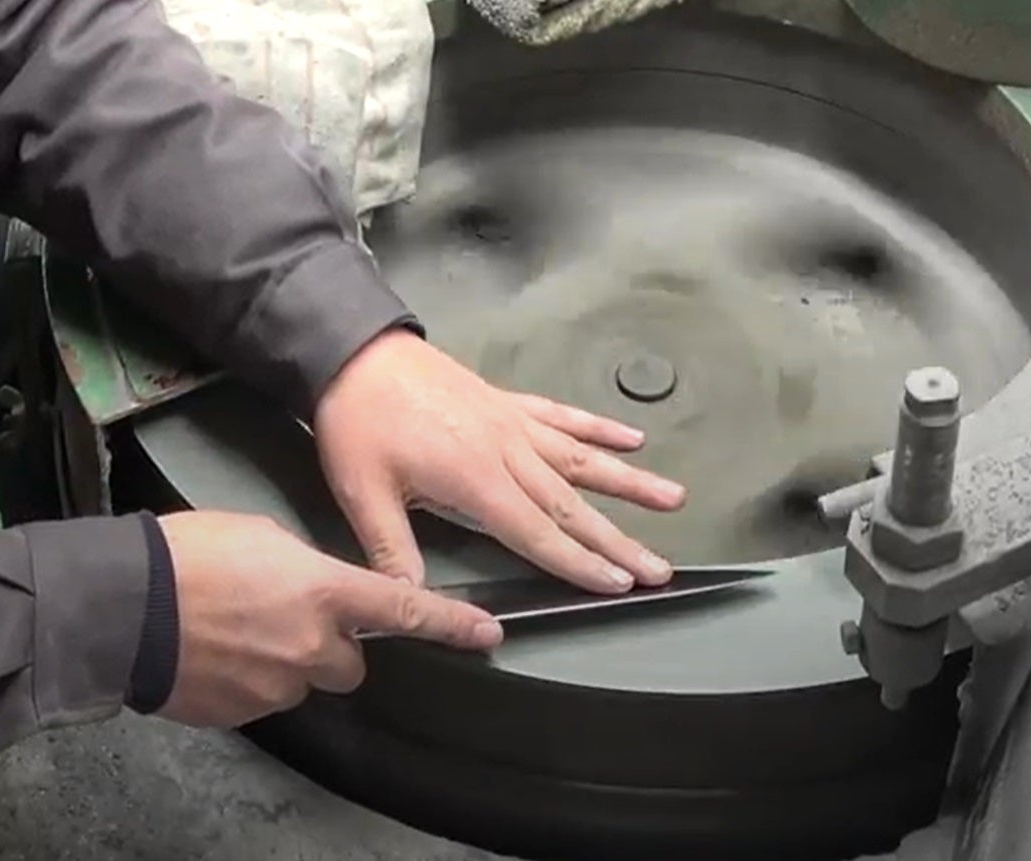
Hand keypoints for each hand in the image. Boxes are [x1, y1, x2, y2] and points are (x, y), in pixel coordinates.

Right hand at [156, 511, 500, 726]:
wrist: (121, 604)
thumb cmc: (189, 554)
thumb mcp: (263, 538)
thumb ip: (306, 568)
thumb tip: (312, 588)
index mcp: (326, 593)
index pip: (404, 610)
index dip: (451, 624)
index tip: (488, 634)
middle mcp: (313, 645)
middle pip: (351, 662)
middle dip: (331, 645)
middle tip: (287, 617)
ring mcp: (278, 684)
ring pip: (305, 681)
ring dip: (287, 663)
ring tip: (238, 631)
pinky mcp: (244, 713)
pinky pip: (264, 698)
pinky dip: (250, 680)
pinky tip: (218, 652)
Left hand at [313, 329, 686, 592]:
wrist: (355, 351)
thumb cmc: (358, 423)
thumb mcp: (363, 492)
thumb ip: (393, 550)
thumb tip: (411, 604)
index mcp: (476, 479)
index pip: (538, 532)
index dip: (579, 562)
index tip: (619, 584)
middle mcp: (508, 452)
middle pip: (572, 505)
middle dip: (619, 540)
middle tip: (660, 567)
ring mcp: (515, 424)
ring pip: (584, 459)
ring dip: (631, 483)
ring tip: (675, 499)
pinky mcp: (510, 402)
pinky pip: (565, 418)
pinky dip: (601, 428)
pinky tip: (634, 438)